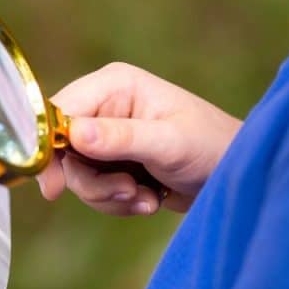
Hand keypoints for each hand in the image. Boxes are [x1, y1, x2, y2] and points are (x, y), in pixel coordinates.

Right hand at [38, 62, 241, 214]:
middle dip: (92, 182)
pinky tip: (148, 199)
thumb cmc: (212, 147)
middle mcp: (104, 106)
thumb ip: (122, 138)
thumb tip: (74, 134)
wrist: (238, 177)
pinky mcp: (112, 162)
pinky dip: (117, 203)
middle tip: (126, 192)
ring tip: (145, 198)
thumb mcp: (169, 143)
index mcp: (113, 85)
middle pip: (63, 150)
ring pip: (77, 175)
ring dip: (108, 196)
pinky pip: (93, 189)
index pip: (59, 112)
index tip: (54, 187)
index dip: (50, 149)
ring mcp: (106, 136)